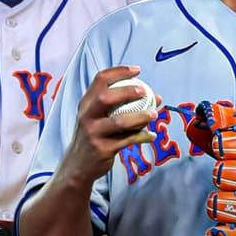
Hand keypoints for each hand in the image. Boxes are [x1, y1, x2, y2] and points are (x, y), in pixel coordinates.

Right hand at [60, 65, 157, 184]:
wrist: (78, 166)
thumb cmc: (95, 136)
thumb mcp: (98, 118)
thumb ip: (123, 106)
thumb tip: (156, 97)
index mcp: (86, 104)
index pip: (100, 79)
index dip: (119, 72)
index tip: (137, 70)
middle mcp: (87, 117)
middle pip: (106, 98)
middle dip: (127, 92)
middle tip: (145, 91)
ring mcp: (93, 133)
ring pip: (119, 122)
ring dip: (140, 117)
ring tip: (154, 114)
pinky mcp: (102, 150)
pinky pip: (127, 141)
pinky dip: (142, 137)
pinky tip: (151, 136)